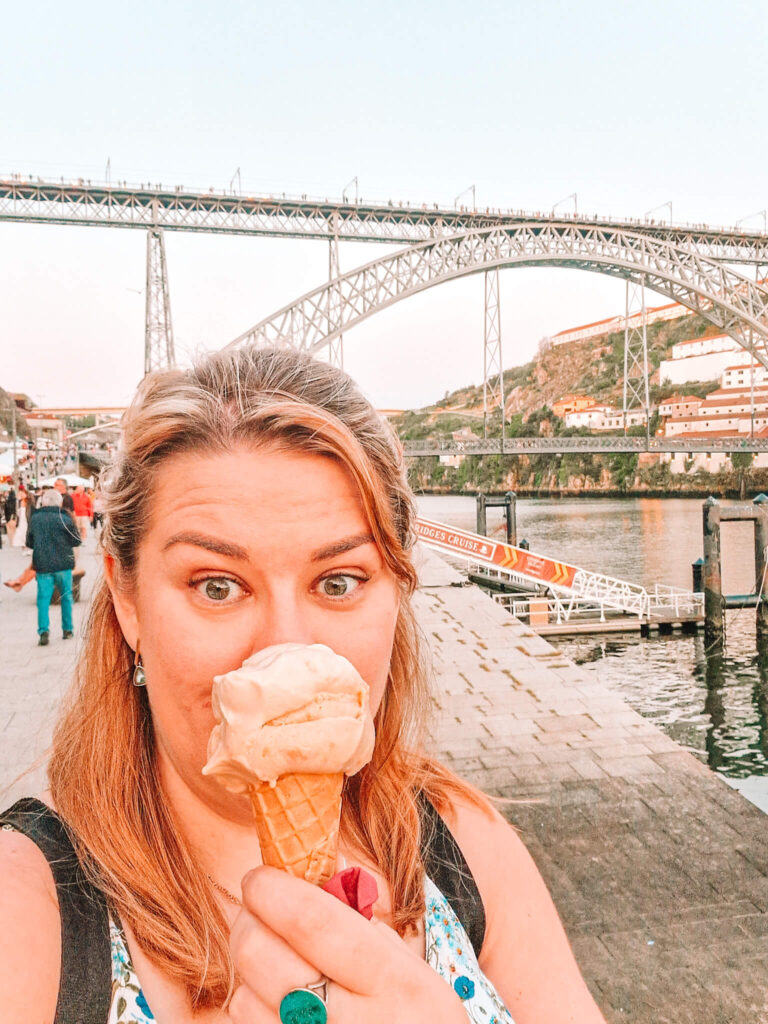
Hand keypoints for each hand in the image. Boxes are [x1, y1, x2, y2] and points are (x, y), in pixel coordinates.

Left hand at [228, 866, 467, 1022]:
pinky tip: (273, 998)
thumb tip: (310, 863)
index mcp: (395, 982)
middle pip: (262, 956)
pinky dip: (250, 1004)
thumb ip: (362, 920)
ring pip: (243, 996)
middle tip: (257, 910)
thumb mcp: (411, 970)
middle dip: (248, 921)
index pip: (313, 922)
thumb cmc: (416, 1020)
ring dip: (248, 969)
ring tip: (272, 959)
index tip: (259, 876)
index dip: (274, 891)